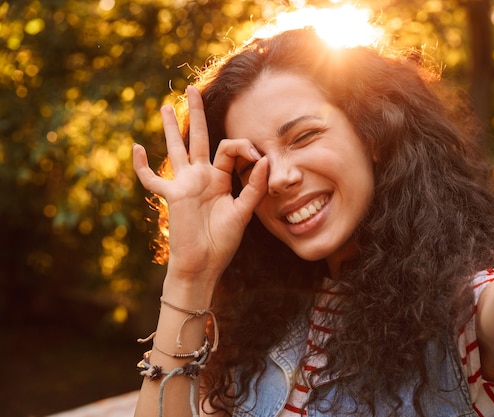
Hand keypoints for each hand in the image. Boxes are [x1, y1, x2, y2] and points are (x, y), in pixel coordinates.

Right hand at [133, 86, 267, 284]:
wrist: (204, 264)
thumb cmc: (223, 242)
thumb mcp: (243, 212)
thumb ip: (254, 187)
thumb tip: (263, 159)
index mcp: (220, 178)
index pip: (229, 149)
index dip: (244, 147)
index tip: (258, 155)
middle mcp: (201, 176)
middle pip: (198, 137)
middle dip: (196, 113)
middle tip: (192, 88)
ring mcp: (184, 184)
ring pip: (176, 149)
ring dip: (171, 128)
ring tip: (165, 105)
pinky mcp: (172, 195)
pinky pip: (152, 180)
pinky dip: (142, 167)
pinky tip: (136, 147)